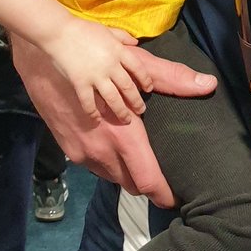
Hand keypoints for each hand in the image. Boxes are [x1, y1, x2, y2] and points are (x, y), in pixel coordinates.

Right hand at [11, 33, 216, 206]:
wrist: (42, 56)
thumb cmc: (92, 54)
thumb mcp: (135, 62)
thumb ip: (171, 78)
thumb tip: (208, 84)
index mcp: (123, 135)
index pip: (148, 182)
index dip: (165, 194)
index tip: (178, 196)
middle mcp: (102, 151)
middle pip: (133, 185)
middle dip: (150, 184)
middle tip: (165, 175)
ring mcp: (82, 154)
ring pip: (114, 178)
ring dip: (128, 173)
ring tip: (143, 159)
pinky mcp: (69, 150)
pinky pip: (97, 168)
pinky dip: (110, 164)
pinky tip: (115, 146)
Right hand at [41, 15, 163, 122]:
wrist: (59, 32)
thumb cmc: (83, 29)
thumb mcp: (107, 29)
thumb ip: (123, 36)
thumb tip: (136, 42)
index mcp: (118, 51)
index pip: (138, 68)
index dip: (146, 80)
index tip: (148, 88)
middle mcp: (110, 65)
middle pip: (128, 87)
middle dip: (136, 101)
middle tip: (141, 110)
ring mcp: (95, 76)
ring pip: (113, 98)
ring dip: (121, 111)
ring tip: (126, 119)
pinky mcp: (80, 83)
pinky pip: (89, 102)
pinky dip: (94, 112)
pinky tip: (97, 119)